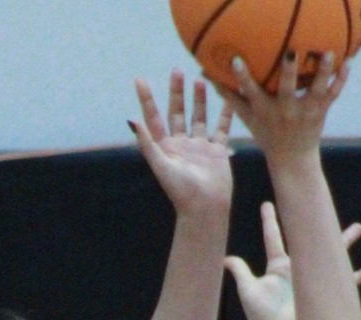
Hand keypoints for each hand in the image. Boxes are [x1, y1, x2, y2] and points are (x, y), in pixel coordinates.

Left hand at [129, 70, 233, 210]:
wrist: (205, 208)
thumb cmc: (181, 191)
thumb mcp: (161, 165)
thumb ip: (148, 143)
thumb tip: (132, 121)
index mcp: (165, 148)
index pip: (153, 118)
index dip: (146, 99)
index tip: (140, 80)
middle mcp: (181, 145)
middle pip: (177, 113)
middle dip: (176, 93)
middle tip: (177, 70)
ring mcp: (200, 147)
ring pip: (199, 117)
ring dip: (198, 99)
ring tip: (199, 79)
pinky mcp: (217, 151)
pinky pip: (221, 128)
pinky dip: (225, 113)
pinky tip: (228, 97)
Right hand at [220, 51, 347, 164]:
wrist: (292, 159)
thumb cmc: (266, 133)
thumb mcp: (246, 118)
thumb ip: (229, 96)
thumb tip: (207, 75)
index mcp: (264, 111)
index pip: (250, 93)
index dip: (243, 78)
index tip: (236, 60)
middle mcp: (284, 111)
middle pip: (285, 90)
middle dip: (288, 72)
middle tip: (291, 52)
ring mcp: (304, 111)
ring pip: (315, 90)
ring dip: (323, 71)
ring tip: (329, 52)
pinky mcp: (320, 111)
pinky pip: (333, 94)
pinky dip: (341, 79)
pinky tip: (348, 62)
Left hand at [224, 201, 360, 319]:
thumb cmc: (262, 318)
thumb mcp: (249, 292)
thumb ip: (241, 273)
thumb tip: (226, 258)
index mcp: (278, 267)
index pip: (274, 238)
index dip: (270, 222)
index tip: (268, 204)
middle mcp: (298, 269)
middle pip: (309, 240)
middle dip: (315, 224)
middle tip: (323, 207)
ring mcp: (313, 280)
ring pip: (331, 255)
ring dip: (344, 242)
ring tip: (358, 228)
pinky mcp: (326, 293)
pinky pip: (347, 281)